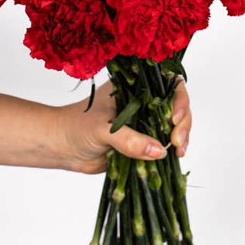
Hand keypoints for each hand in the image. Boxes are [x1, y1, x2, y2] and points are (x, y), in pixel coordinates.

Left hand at [53, 79, 191, 173]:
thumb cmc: (76, 126)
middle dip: (182, 123)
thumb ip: (129, 139)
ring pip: (173, 127)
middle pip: (176, 106)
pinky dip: (171, 152)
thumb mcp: (102, 129)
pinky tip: (173, 159)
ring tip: (178, 152)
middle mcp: (143, 102)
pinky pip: (163, 146)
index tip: (175, 117)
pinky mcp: (142, 143)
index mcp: (134, 88)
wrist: (61, 147)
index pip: (167, 85)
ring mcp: (144, 123)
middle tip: (177, 141)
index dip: (179, 98)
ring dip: (180, 139)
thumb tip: (158, 151)